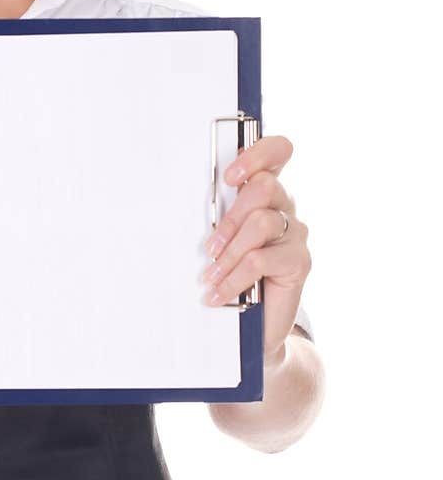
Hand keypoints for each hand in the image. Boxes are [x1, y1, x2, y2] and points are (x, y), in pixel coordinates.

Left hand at [199, 134, 311, 360]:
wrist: (253, 327)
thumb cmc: (230, 275)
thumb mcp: (219, 241)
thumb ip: (216, 217)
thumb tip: (181, 200)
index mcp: (265, 192)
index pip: (279, 151)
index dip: (258, 154)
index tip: (229, 176)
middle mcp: (284, 207)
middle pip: (265, 187)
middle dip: (230, 217)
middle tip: (209, 247)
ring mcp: (295, 234)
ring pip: (262, 223)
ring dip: (229, 251)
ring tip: (210, 275)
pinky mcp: (300, 261)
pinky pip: (262, 259)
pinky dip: (234, 278)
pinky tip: (218, 294)